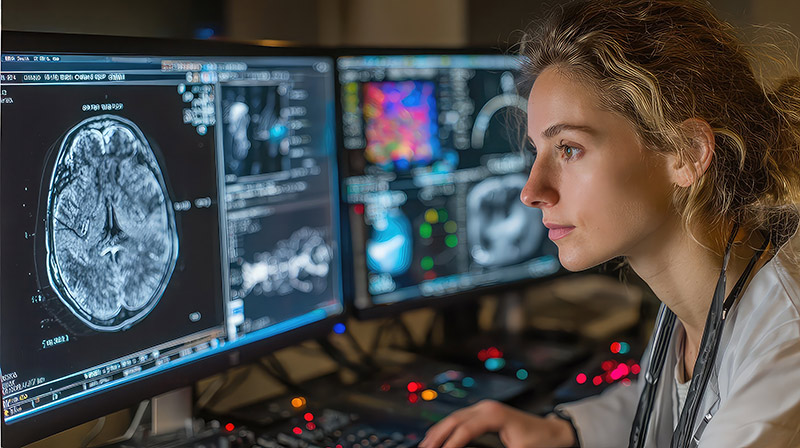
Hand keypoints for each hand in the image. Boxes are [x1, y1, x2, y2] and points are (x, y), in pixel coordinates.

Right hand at [418, 400, 576, 447]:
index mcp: (494, 414)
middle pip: (453, 420)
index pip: (464, 429)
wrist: (554, 432)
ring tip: (425, 446)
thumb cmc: (539, 443)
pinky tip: (438, 438)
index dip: (450, 444)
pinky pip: (459, 419)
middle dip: (437, 437)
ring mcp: (484, 408)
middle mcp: (486, 407)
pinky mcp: (484, 413)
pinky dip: (446, 429)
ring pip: (453, 418)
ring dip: (438, 432)